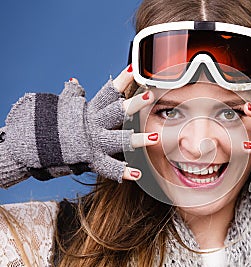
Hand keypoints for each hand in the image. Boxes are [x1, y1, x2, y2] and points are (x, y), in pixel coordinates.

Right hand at [3, 65, 158, 182]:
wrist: (32, 146)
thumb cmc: (53, 124)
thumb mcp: (63, 107)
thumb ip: (72, 94)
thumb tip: (74, 81)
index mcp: (89, 110)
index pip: (107, 92)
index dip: (120, 81)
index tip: (133, 69)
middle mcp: (93, 124)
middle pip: (115, 112)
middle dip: (133, 104)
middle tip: (149, 95)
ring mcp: (93, 142)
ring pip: (118, 140)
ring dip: (136, 139)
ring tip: (154, 137)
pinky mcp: (91, 159)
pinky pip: (108, 167)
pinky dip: (122, 172)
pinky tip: (137, 174)